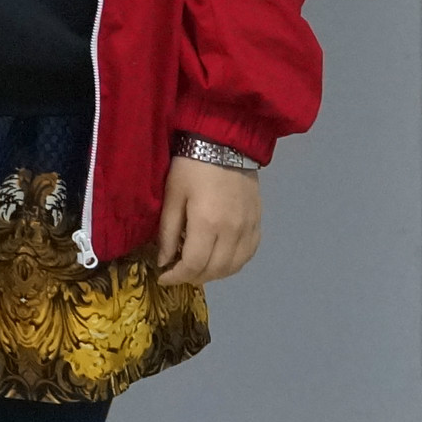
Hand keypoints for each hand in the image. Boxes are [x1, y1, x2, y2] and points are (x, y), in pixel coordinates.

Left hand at [151, 155, 261, 287]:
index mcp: (207, 224)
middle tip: (177, 273)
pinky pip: (248, 255)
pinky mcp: (258, 223)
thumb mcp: (172, 195)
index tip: (163, 277)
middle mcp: (232, 232)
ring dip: (213, 274)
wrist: (224, 143)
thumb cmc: (190, 166)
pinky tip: (219, 260)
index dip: (177, 277)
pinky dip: (233, 264)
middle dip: (192, 277)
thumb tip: (164, 260)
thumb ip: (169, 231)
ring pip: (234, 267)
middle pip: (215, 270)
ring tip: (196, 269)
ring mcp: (249, 229)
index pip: (194, 265)